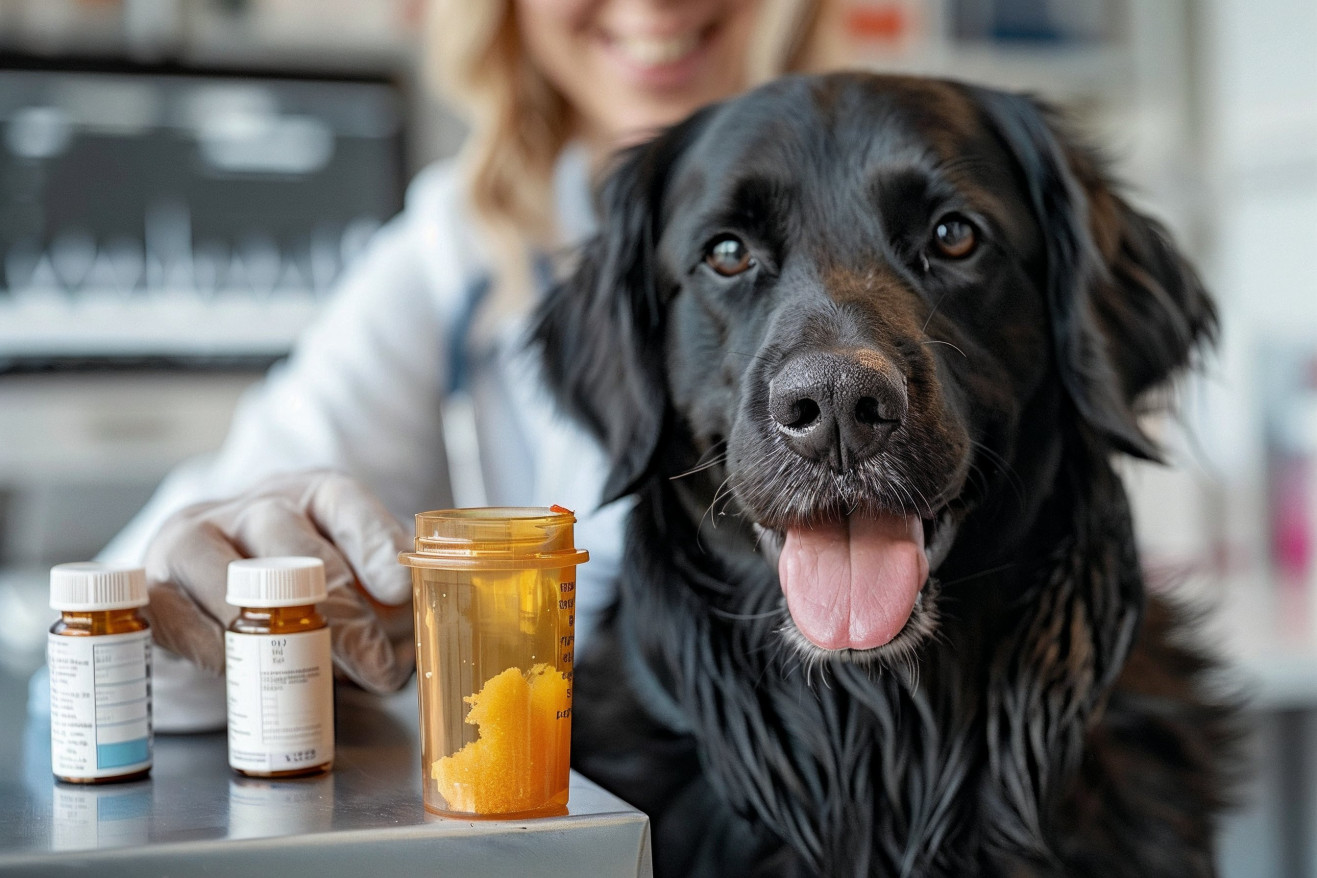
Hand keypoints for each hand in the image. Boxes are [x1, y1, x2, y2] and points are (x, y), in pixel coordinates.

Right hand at [143, 469, 414, 692]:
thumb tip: (412, 648)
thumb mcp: (356, 583)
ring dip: (274, 632)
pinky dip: (212, 646)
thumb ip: (385, 605)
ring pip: (229, 573)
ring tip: (316, 675)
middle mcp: (255, 506)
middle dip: (340, 611)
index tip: (401, 591)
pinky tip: (244, 671)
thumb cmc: (304, 589)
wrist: (215, 594)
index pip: (346, 504)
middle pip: (293, 545)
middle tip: (376, 662)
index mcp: (313, 494)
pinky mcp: (155, 582)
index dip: (375, 545)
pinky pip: (173, 612)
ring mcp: (196, 537)